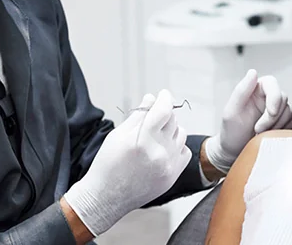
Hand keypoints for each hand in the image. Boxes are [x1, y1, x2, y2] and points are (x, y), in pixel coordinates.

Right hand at [63, 90, 190, 235]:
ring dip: (171, 129)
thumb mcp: (117, 135)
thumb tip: (152, 98)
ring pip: (181, 134)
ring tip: (156, 135)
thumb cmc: (108, 165)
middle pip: (172, 120)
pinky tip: (163, 148)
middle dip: (163, 114)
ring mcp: (168, 166)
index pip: (163, 110)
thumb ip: (138, 116)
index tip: (163, 94)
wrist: (106, 198)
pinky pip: (184, 151)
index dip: (165, 98)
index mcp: (141, 140)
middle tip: (152, 118)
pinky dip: (176, 146)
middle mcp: (158, 153)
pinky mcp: (173, 176)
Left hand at [204, 69, 291, 173]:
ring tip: (261, 134)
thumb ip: (241, 90)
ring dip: (277, 125)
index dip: (274, 98)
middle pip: (282, 99)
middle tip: (258, 129)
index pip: (272, 83)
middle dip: (272, 118)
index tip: (270, 113)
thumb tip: (253, 72)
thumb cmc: (231, 132)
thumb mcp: (231, 111)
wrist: (234, 152)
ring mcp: (277, 109)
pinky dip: (284, 130)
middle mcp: (267, 97)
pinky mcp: (284, 121)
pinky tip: (271, 135)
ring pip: (289, 111)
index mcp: (255, 89)